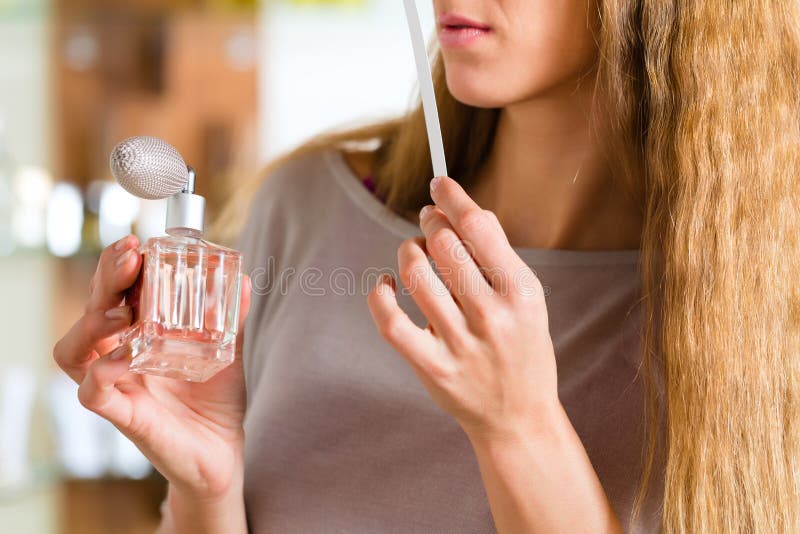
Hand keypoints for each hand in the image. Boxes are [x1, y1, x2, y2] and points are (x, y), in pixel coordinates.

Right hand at [53, 235, 251, 500]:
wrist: (223, 454)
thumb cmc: (214, 401)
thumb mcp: (225, 351)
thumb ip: (230, 318)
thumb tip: (244, 280)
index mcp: (137, 337)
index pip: (114, 294)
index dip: (118, 267)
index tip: (139, 245)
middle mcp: (118, 358)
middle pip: (91, 311)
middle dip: (106, 278)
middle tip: (130, 256)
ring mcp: (117, 388)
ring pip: (72, 351)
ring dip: (91, 323)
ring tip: (122, 310)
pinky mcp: (124, 417)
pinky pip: (93, 392)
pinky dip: (102, 370)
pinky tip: (125, 353)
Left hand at [367, 175, 558, 443]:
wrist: (518, 417)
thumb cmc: (523, 349)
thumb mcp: (529, 301)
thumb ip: (499, 257)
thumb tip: (464, 210)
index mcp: (521, 292)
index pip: (479, 227)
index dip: (453, 198)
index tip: (438, 184)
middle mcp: (491, 315)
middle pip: (443, 244)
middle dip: (429, 221)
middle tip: (427, 220)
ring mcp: (460, 343)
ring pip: (414, 273)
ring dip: (408, 252)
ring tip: (415, 253)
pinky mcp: (432, 367)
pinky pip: (391, 321)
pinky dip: (381, 294)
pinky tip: (387, 285)